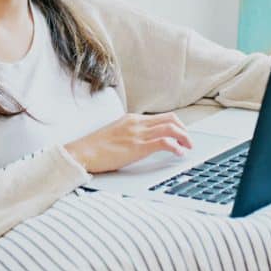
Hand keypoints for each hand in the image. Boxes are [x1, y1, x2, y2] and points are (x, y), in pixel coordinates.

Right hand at [63, 112, 192, 173]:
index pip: (161, 117)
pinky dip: (176, 146)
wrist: (82, 153)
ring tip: (188, 148)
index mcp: (131, 119)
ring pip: (171, 128)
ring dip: (184, 138)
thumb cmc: (94, 148)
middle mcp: (137, 122)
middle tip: (188, 142)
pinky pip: (164, 142)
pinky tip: (179, 153)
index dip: (176, 126)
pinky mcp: (137, 146)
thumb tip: (140, 142)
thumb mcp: (115, 134)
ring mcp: (138, 133)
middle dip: (184, 130)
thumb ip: (129, 134)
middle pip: (170, 119)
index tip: (181, 135)